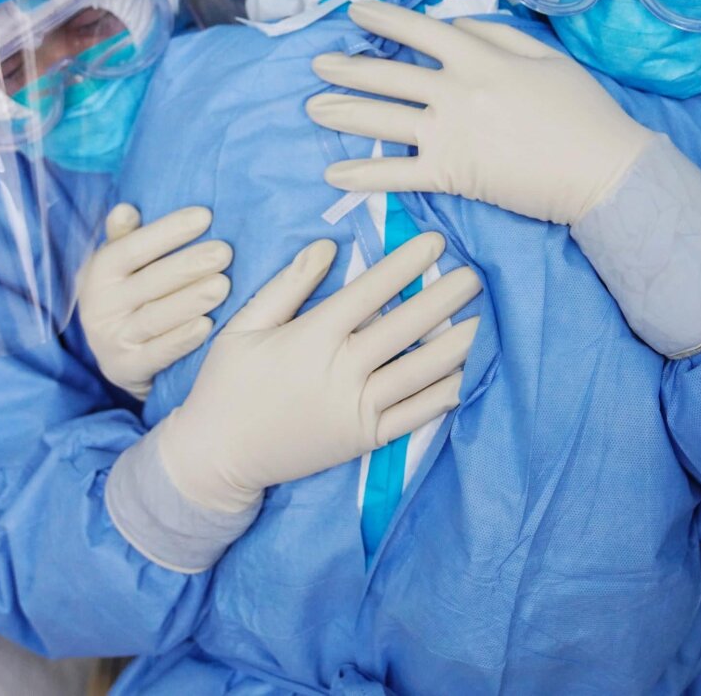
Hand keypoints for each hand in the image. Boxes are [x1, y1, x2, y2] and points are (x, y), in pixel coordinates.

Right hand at [76, 204, 231, 399]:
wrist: (117, 357)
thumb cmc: (129, 296)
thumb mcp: (120, 267)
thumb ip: (124, 237)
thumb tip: (126, 209)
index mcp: (99, 273)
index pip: (133, 247)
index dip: (168, 231)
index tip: (205, 216)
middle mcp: (100, 306)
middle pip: (149, 282)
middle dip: (188, 265)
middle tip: (224, 252)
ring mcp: (111, 340)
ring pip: (154, 317)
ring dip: (190, 300)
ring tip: (223, 285)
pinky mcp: (126, 369)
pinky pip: (157, 353)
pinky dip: (182, 339)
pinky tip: (208, 325)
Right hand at [155, 232, 479, 512]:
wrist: (217, 457)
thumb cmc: (226, 385)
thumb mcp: (244, 326)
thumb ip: (287, 285)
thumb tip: (326, 246)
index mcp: (312, 336)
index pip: (371, 291)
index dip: (406, 264)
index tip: (434, 242)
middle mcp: (342, 370)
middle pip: (406, 326)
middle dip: (445, 297)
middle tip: (476, 275)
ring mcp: (357, 408)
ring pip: (420, 371)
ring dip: (455, 344)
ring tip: (484, 321)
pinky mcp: (364, 438)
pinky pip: (415, 415)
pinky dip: (444, 394)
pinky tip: (465, 374)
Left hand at [307, 0, 654, 224]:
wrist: (603, 169)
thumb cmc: (584, 112)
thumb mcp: (547, 57)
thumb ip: (498, 38)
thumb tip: (457, 27)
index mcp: (479, 58)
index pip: (418, 31)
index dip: (382, 20)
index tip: (354, 13)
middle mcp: (455, 91)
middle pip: (388, 75)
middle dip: (347, 68)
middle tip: (317, 64)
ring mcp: (448, 134)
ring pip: (381, 119)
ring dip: (342, 112)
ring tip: (313, 107)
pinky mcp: (451, 175)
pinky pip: (397, 174)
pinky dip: (363, 174)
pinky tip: (334, 173)